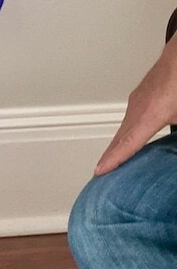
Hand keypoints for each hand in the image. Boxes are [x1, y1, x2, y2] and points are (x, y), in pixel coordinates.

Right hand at [94, 32, 176, 175]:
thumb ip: (174, 133)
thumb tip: (171, 148)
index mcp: (150, 115)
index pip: (127, 143)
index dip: (113, 159)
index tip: (99, 171)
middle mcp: (138, 109)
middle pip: (119, 138)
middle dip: (109, 156)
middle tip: (99, 172)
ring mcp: (137, 101)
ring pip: (124, 128)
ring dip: (116, 144)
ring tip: (111, 159)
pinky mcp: (140, 96)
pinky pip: (128, 119)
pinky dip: (124, 132)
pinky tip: (127, 136)